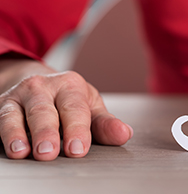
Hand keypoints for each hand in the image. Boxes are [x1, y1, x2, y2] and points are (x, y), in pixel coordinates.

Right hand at [0, 60, 132, 160]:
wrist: (37, 85)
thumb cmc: (69, 101)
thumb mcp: (89, 108)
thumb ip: (105, 124)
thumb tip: (124, 134)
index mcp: (71, 86)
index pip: (75, 109)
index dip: (77, 130)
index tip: (78, 150)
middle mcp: (43, 87)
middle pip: (44, 110)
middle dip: (47, 132)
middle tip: (50, 153)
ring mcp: (18, 97)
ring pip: (15, 115)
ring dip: (17, 134)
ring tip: (23, 152)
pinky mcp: (1, 106)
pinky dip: (2, 134)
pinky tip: (8, 148)